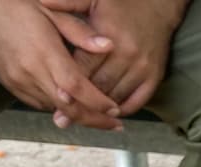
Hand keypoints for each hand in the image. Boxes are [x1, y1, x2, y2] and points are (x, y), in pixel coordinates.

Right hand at [0, 0, 119, 129]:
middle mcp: (30, 71)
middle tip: (116, 124)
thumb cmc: (21, 6)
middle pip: (68, 108)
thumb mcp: (54, 12)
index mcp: (44, 52)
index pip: (76, 87)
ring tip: (100, 116)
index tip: (115, 111)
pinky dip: (59, 107)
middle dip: (95, 120)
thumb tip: (109, 46)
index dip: (98, 103)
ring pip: (55, 109)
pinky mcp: (11, 85)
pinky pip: (41, 104)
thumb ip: (81, 33)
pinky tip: (74, 103)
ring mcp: (18, 81)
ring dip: (79, 115)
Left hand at [42, 0, 189, 116]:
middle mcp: (128, 55)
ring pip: (117, 97)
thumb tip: (41, 2)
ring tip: (81, 120)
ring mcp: (143, 69)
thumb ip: (67, 1)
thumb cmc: (121, 4)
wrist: (158, 8)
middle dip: (81, 103)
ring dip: (99, 111)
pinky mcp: (154, 77)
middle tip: (63, 118)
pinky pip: (137, 101)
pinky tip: (108, 115)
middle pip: (100, 86)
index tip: (56, 96)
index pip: (85, 66)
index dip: (69, 82)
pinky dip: (123, 110)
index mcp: (109, 36)